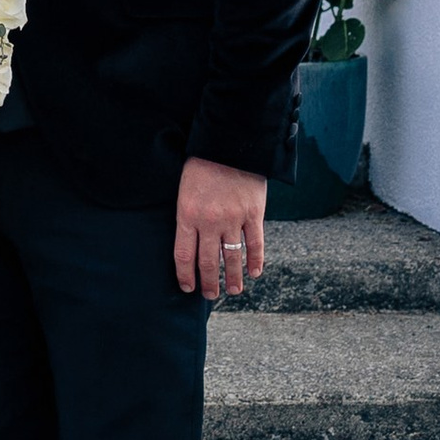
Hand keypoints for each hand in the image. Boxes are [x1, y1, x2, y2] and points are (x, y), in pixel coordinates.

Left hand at [174, 155, 265, 301]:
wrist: (230, 143)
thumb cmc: (202, 164)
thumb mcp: (185, 189)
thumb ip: (188, 216)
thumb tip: (192, 242)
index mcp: (187, 215)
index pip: (184, 255)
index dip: (186, 275)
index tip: (188, 287)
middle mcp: (209, 222)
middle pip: (208, 262)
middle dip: (209, 283)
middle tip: (211, 296)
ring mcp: (233, 219)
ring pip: (232, 258)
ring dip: (232, 278)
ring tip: (234, 291)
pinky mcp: (254, 214)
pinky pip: (255, 244)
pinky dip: (255, 261)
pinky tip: (254, 273)